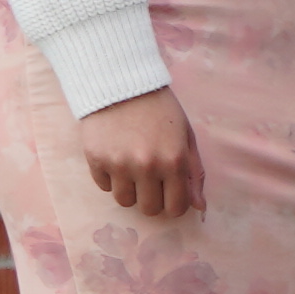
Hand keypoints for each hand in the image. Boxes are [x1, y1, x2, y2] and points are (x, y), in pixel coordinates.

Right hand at [74, 88, 202, 218]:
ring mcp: (118, 164)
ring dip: (130, 191)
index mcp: (174, 161)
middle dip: (152, 200)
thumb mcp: (185, 137)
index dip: (175, 205)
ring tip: (132, 170)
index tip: (171, 196)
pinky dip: (110, 178)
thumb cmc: (160, 110)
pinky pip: (103, 186)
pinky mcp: (95, 159)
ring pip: (124, 201)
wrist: (121, 84)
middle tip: (151, 183)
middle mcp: (146, 166)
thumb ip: (194, 172)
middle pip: (149, 209)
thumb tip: (199, 206)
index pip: (176, 207)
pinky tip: (116, 158)